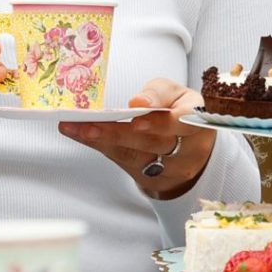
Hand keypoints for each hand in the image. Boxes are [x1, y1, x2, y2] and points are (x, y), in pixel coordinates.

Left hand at [58, 77, 214, 197]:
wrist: (191, 149)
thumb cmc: (180, 111)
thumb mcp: (177, 94)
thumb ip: (159, 93)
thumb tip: (138, 102)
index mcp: (198, 122)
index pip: (183, 121)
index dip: (160, 121)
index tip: (136, 115)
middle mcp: (187, 150)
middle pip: (152, 142)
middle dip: (118, 132)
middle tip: (90, 124)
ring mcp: (168, 169)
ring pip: (133, 155)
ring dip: (101, 140)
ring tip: (74, 127)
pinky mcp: (149, 178)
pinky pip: (122, 161)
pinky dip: (99, 146)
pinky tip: (78, 133)